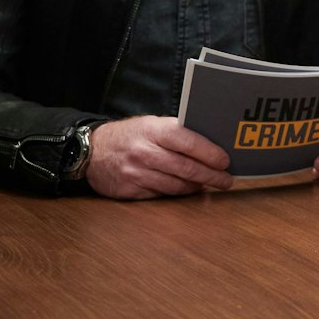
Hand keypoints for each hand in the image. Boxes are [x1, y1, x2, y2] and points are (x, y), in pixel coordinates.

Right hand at [84, 116, 234, 198]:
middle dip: (211, 175)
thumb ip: (176, 132)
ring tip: (210, 184)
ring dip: (197, 186)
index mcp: (153, 130)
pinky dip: (178, 192)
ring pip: (176, 185)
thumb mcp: (150, 124)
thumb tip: (211, 144)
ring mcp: (136, 173)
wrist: (92, 151)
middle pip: (186, 168)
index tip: (225, 161)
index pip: (189, 142)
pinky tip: (188, 189)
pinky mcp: (131, 190)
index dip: (210, 153)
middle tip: (226, 180)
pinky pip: (162, 194)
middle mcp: (144, 152)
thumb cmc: (130, 136)